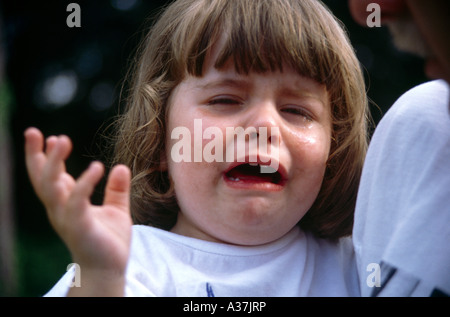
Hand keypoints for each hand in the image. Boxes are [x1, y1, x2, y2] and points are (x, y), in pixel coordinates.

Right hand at [24, 127, 131, 294]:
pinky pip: (76, 201)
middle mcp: (61, 209)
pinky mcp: (79, 226)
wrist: (110, 269)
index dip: (46, 157)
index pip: (50, 176)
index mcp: (67, 203)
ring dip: (53, 163)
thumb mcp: (116, 210)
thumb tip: (121, 166)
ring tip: (61, 139)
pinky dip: (84, 183)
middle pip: (41, 178)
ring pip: (51, 186)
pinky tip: (97, 167)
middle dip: (35, 155)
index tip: (49, 136)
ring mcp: (67, 217)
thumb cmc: (109, 242)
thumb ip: (117, 189)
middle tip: (33, 131)